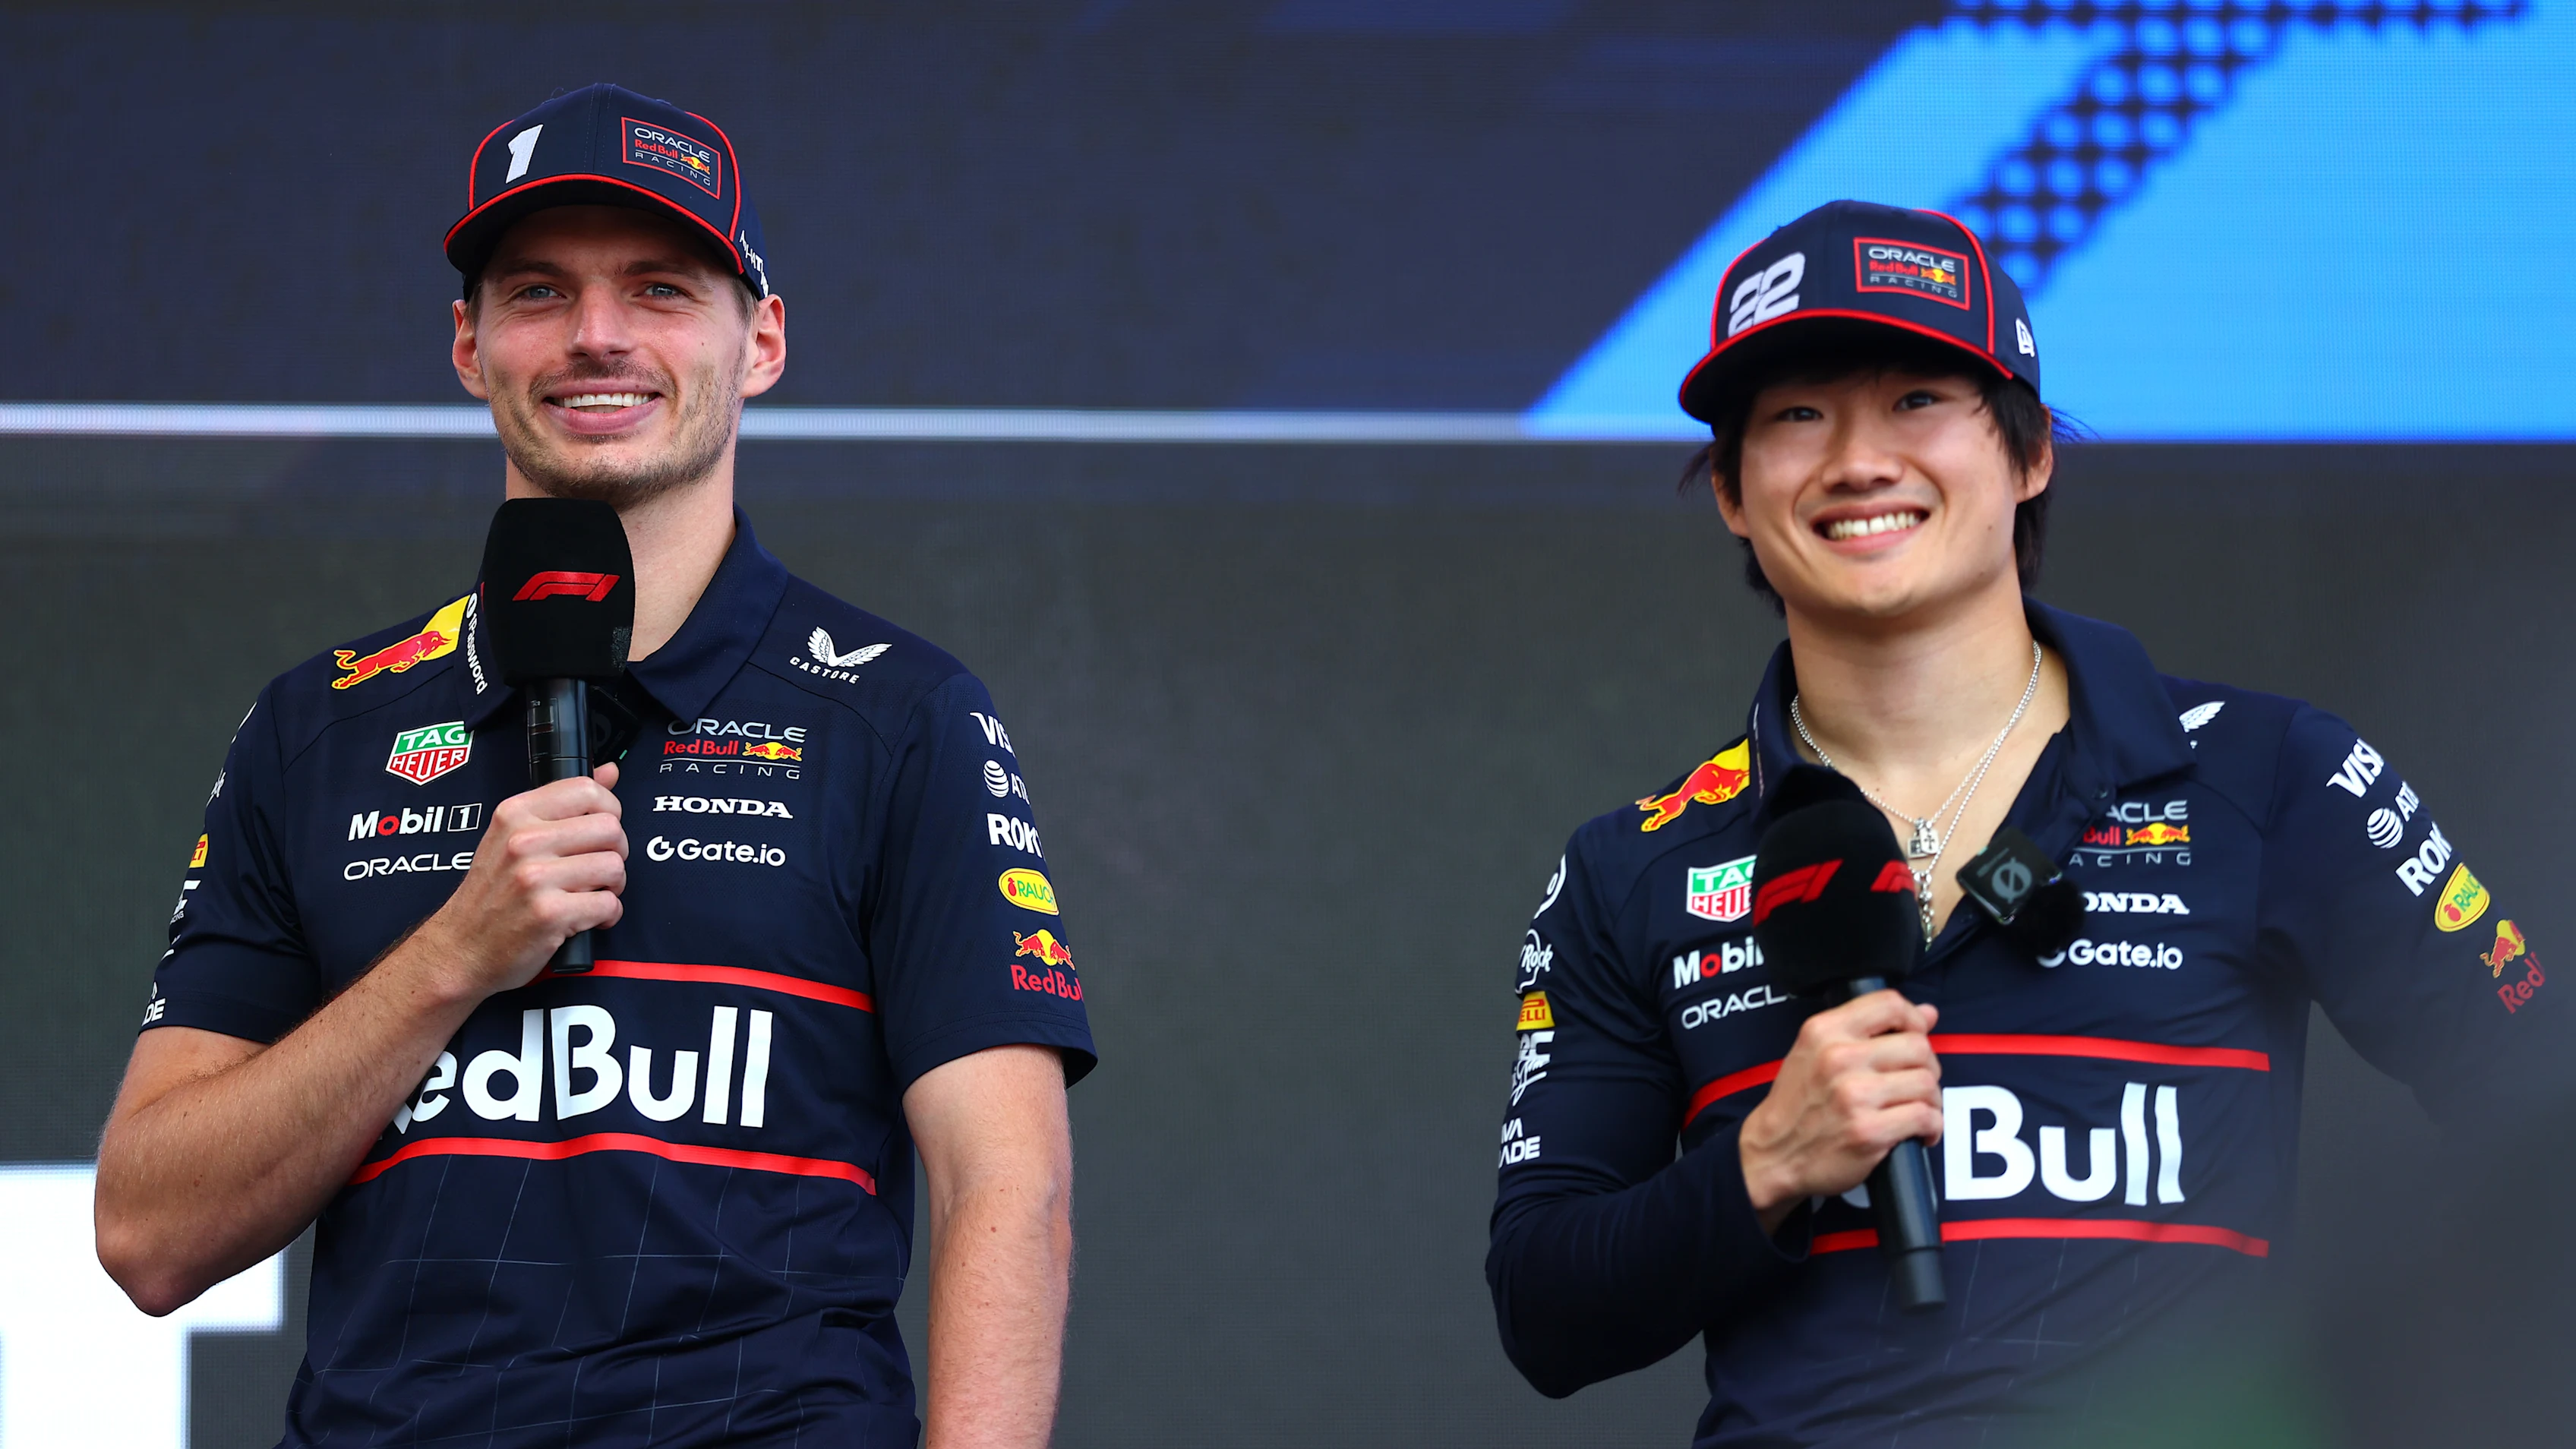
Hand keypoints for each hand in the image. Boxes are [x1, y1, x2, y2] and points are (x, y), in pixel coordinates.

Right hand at [408, 762, 625, 999]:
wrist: (460, 949)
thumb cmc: (490, 895)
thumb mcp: (512, 837)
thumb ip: (561, 804)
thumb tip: (609, 771)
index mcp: (514, 814)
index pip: (587, 790)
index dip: (609, 811)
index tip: (600, 832)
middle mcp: (523, 841)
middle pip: (611, 829)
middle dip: (615, 853)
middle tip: (597, 871)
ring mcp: (535, 878)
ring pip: (615, 867)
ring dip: (613, 887)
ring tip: (589, 895)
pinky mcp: (549, 914)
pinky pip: (609, 905)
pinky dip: (607, 916)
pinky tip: (586, 919)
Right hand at [1738, 989, 1941, 1231]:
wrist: (1771, 1153)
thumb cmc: (1796, 1104)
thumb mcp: (1814, 1051)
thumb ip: (1867, 1029)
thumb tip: (1928, 1012)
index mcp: (1824, 1032)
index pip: (1889, 1003)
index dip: (1915, 1019)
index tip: (1917, 1036)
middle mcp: (1838, 1058)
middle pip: (1917, 1046)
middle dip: (1928, 1067)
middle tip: (1917, 1084)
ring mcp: (1854, 1096)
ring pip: (1926, 1083)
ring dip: (1932, 1099)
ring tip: (1919, 1109)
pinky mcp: (1868, 1132)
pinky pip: (1924, 1117)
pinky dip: (1932, 1126)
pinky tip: (1920, 1131)